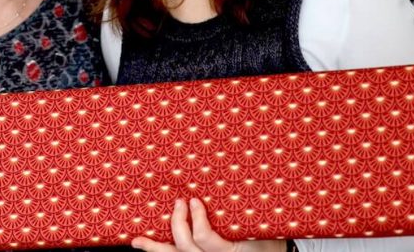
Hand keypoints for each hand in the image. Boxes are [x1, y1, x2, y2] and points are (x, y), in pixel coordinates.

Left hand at [132, 197, 283, 251]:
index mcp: (230, 248)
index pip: (205, 239)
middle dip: (177, 225)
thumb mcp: (256, 223)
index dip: (196, 221)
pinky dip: (160, 250)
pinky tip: (143, 245)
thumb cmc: (265, 235)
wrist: (274, 251)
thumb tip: (232, 171)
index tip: (194, 201)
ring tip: (139, 240)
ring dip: (157, 247)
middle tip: (179, 203)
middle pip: (187, 247)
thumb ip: (241, 206)